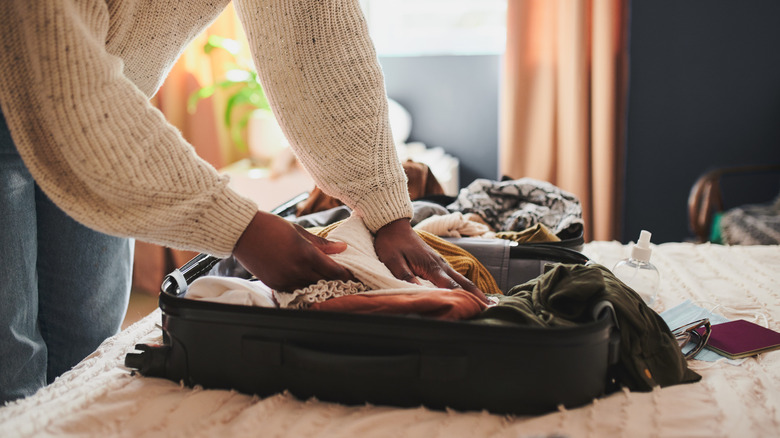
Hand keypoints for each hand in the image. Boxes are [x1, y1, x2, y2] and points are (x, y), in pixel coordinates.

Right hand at [233, 211, 353, 291]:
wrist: (243, 232)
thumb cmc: (272, 226)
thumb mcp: (299, 231)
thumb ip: (322, 243)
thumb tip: (342, 247)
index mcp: (306, 254)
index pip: (333, 270)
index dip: (345, 274)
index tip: (352, 275)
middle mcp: (297, 269)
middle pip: (324, 281)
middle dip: (335, 281)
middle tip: (344, 281)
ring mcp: (285, 279)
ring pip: (310, 288)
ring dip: (319, 286)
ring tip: (327, 283)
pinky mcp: (275, 284)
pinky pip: (294, 290)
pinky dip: (303, 287)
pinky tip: (307, 283)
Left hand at [374, 218, 487, 302]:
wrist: (393, 225)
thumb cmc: (391, 244)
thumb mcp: (393, 262)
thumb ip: (406, 277)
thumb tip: (420, 293)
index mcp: (431, 267)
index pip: (451, 287)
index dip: (464, 299)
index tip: (475, 310)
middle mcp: (440, 265)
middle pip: (463, 283)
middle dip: (477, 296)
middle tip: (491, 309)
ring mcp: (440, 262)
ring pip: (461, 279)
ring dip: (474, 291)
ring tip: (486, 303)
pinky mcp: (437, 262)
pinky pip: (455, 276)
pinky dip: (465, 285)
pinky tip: (468, 292)